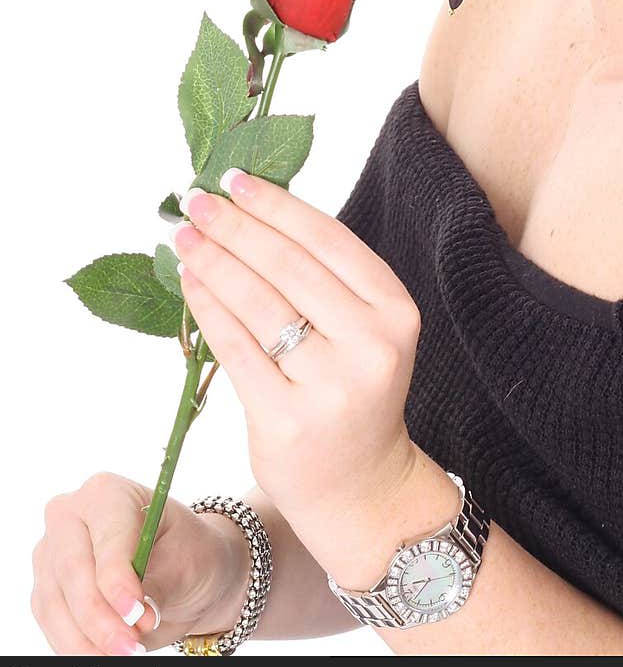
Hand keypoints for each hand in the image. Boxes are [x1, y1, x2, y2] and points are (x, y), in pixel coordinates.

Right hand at [30, 471, 250, 655]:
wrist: (182, 572)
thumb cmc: (188, 553)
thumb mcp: (190, 562)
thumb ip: (160, 585)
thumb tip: (135, 617)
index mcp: (108, 492)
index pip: (105, 536)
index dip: (116, 577)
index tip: (136, 611)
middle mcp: (70, 516)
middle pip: (73, 571)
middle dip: (102, 616)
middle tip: (133, 645)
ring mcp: (52, 553)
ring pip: (56, 603)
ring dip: (88, 639)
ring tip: (127, 654)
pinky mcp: (46, 588)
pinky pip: (52, 624)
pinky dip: (77, 646)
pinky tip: (104, 656)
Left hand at [173, 171, 422, 568]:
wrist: (361, 486)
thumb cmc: (350, 392)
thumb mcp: (362, 330)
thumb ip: (322, 278)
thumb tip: (249, 208)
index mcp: (395, 310)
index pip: (327, 240)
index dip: (276, 205)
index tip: (234, 180)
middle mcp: (371, 345)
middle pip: (288, 267)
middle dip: (235, 226)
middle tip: (195, 200)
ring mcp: (331, 386)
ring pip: (258, 303)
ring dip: (213, 261)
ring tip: (183, 236)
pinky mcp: (288, 421)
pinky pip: (236, 349)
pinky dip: (207, 309)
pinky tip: (189, 283)